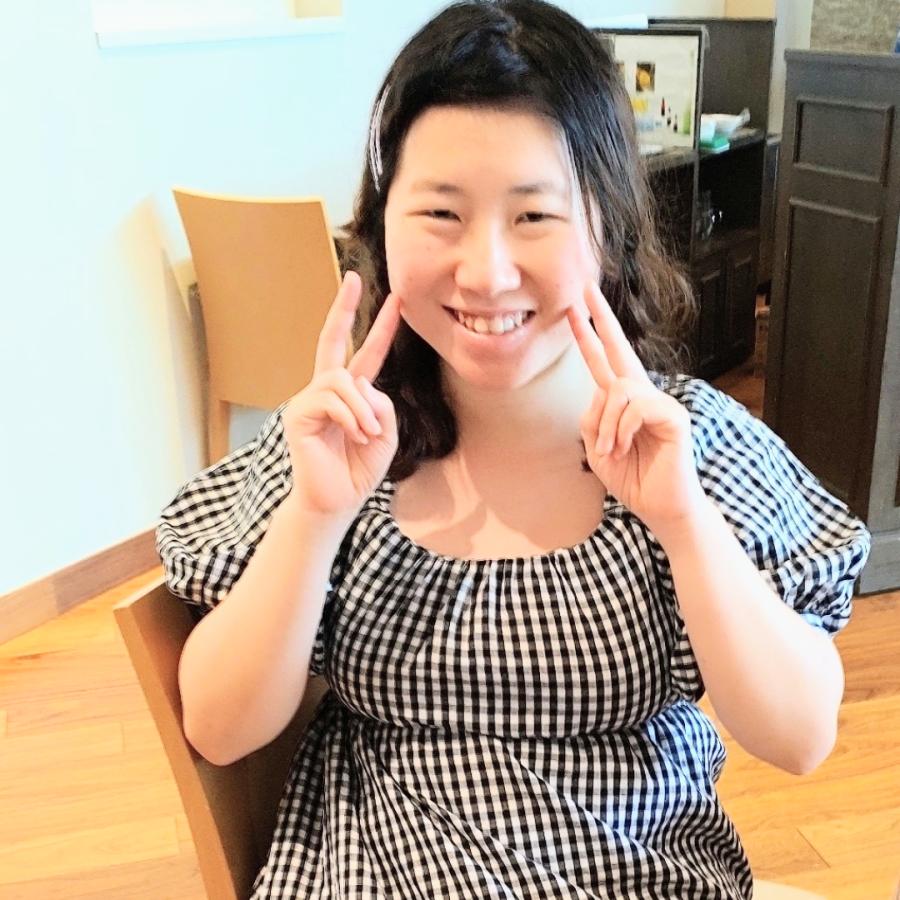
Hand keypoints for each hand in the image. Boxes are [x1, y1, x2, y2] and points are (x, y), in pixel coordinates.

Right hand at [280, 271, 400, 519]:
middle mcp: (326, 390)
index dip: (379, 326)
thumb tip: (359, 383)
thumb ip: (381, 402)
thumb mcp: (385, 431)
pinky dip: (350, 417)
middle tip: (353, 278)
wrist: (337, 500)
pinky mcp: (298, 414)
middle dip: (343, 308)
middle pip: (332, 340)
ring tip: (369, 435)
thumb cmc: (359, 468)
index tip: (395, 299)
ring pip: (341, 380)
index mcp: (350, 394)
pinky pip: (330, 400)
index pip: (365, 353)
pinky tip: (355, 436)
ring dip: (362, 408)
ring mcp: (308, 400)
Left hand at [567, 283, 706, 543]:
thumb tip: (603, 393)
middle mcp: (642, 395)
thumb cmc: (632, 478)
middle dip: (601, 319)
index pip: (603, 361)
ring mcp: (660, 403)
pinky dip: (620, 431)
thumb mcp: (597, 448)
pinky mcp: (674, 416)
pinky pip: (635, 407)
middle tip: (584, 290)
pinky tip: (624, 448)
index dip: (589, 335)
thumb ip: (591, 418)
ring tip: (610, 451)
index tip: (575, 308)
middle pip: (619, 349)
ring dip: (605, 425)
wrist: (660, 508)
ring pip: (617, 390)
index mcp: (622, 402)